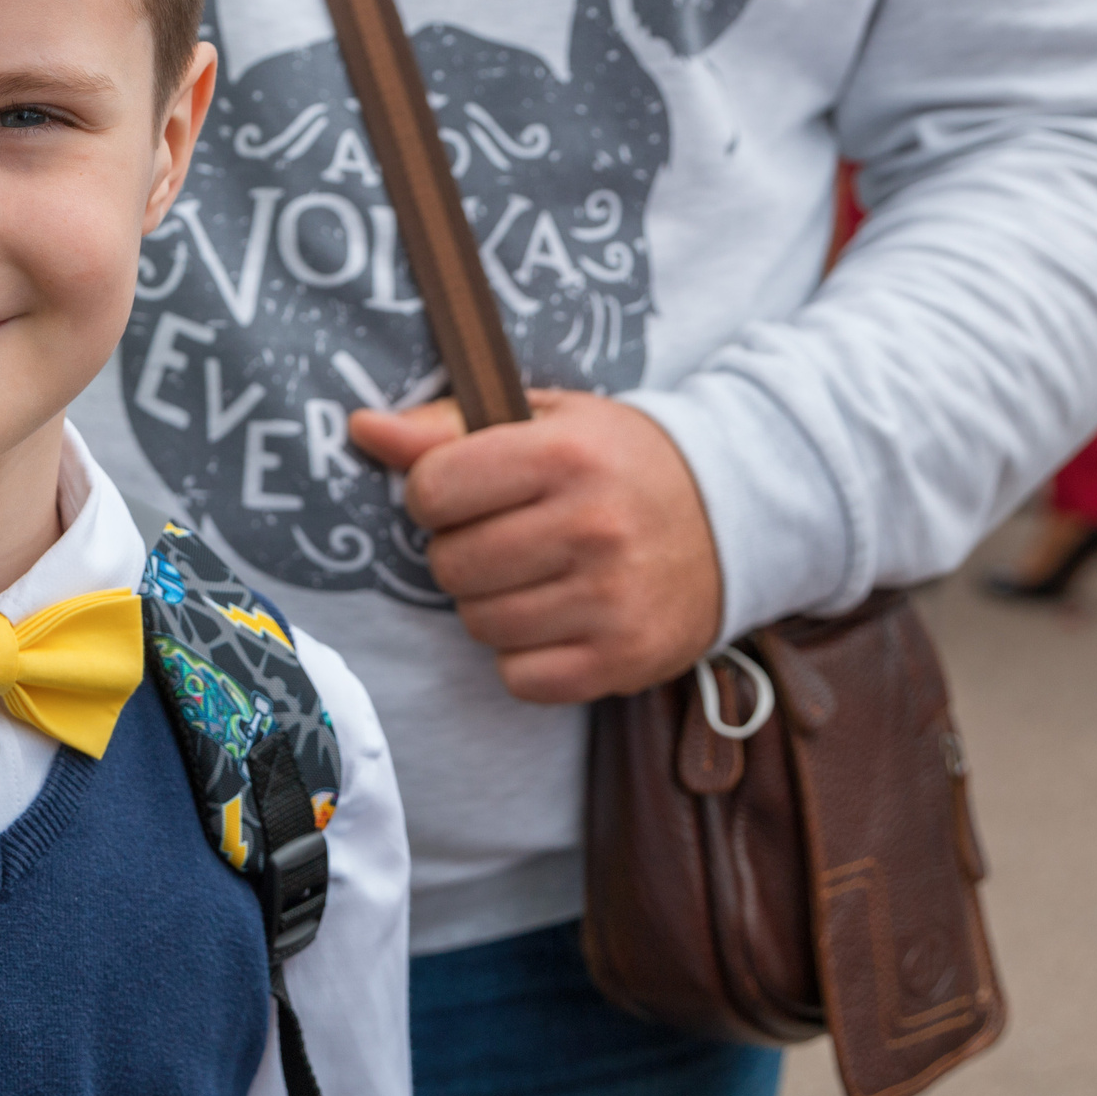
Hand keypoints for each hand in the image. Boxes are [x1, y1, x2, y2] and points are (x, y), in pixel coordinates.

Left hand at [348, 390, 722, 703]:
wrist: (733, 514)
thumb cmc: (615, 462)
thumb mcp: (540, 419)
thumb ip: (446, 426)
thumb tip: (363, 428)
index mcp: (565, 454)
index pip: (433, 489)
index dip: (435, 494)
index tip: (467, 491)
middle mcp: (592, 526)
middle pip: (449, 564)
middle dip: (462, 551)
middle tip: (507, 536)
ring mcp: (613, 599)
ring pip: (478, 623)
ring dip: (491, 603)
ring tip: (536, 574)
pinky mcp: (625, 659)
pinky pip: (519, 676)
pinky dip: (525, 656)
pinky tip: (559, 617)